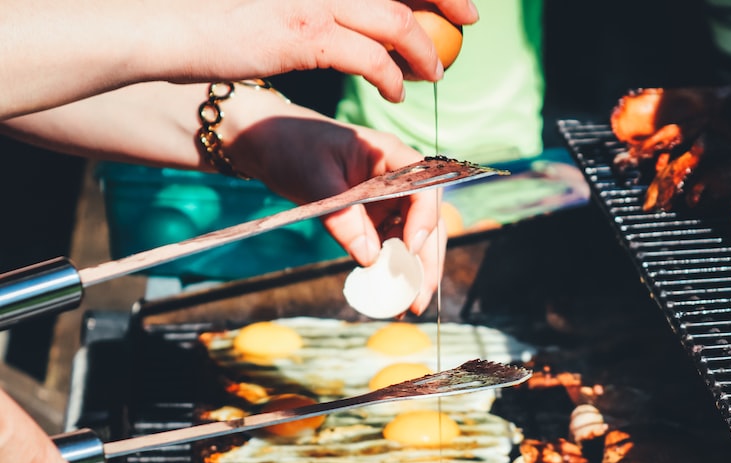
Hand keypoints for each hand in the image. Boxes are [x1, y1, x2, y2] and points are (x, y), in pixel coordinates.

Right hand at [0, 0, 479, 118]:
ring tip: (431, 73)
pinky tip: (395, 92)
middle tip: (470, 19)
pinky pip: (368, 57)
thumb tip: (350, 9)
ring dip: (423, 50)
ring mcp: (313, 0)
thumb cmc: (217, 12)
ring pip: (396, 20)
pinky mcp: (303, 35)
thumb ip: (318, 0)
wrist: (168, 26)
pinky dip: (391, 75)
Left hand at [227, 92, 446, 313]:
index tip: (410, 250)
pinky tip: (387, 292)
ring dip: (412, 272)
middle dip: (426, 262)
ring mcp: (388, 199)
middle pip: (428, 221)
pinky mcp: (375, 216)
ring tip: (407, 306)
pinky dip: (390, 268)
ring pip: (413, 238)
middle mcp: (398, 179)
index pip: (425, 189)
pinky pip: (390, 245)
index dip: (423, 221)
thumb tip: (369, 258)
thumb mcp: (315, 180)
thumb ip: (344, 217)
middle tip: (418, 299)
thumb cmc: (293, 146)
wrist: (270, 142)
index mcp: (392, 157)